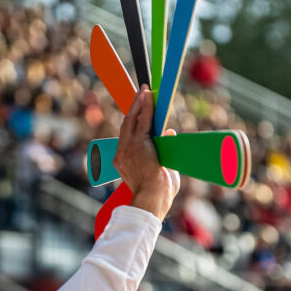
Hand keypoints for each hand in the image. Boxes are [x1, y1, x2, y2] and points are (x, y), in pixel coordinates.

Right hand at [113, 86, 179, 219]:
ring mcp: (127, 148)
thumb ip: (163, 153)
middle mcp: (121, 153)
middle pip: (126, 125)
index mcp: (123, 163)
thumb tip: (170, 133)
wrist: (151, 199)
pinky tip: (148, 97)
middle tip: (140, 95)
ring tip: (145, 91)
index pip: (127, 138)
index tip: (136, 114)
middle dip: (133, 109)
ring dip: (139, 104)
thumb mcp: (160, 171)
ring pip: (132, 120)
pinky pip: (142, 120)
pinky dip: (145, 107)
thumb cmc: (157, 193)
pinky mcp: (137, 143)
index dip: (132, 124)